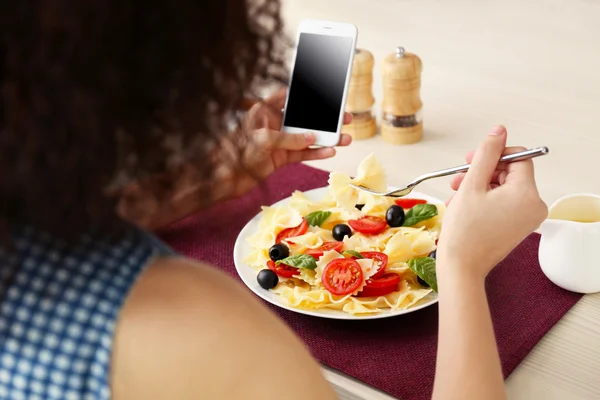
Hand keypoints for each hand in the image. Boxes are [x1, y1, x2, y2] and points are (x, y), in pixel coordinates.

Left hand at [219, 89, 352, 197]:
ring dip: (326, 138)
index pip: (287, 97)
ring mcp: (279, 142)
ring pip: (307, 138)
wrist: (224, 178)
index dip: (304, 93)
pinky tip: (331, 152)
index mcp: (264, 111)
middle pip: (303, 118)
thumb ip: (288, 138)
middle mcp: (273, 125)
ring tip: (346, 138)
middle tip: (344, 117)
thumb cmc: (235, 153)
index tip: (325, 91)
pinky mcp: (281, 159)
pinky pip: (303, 154)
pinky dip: (317, 154)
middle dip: (324, 118)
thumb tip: (311, 138)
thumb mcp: (263, 140)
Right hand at [437, 126, 547, 280]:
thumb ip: (486, 154)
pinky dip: (485, 200)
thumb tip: (498, 131)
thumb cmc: (464, 231)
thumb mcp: (471, 185)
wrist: (461, 267)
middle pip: (510, 173)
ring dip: (479, 186)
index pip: (518, 158)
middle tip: (459, 178)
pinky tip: (464, 205)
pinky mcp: (518, 227)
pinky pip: (504, 203)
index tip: (472, 159)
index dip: (493, 154)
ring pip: (504, 188)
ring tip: (457, 194)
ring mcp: (527, 218)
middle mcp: (534, 206)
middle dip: (482, 172)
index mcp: (527, 193)